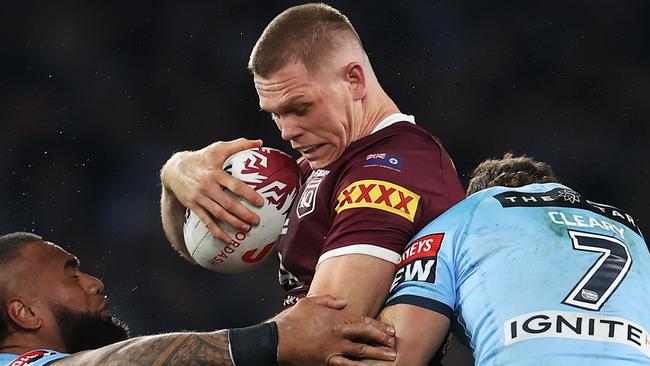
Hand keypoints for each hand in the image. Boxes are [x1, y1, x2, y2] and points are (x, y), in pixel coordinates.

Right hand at [161, 138, 263, 241]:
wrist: (174, 169)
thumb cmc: (202, 157)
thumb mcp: (218, 148)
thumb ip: (240, 144)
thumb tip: (261, 142)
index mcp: (215, 172)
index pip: (235, 185)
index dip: (248, 194)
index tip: (261, 202)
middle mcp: (207, 186)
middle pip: (228, 203)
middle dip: (244, 214)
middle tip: (257, 221)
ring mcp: (199, 198)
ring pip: (218, 214)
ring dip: (233, 223)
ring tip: (246, 229)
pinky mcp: (193, 206)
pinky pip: (206, 221)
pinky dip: (217, 232)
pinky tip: (227, 239)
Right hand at [275, 295, 396, 365]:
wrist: (278, 339)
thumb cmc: (292, 320)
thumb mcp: (309, 302)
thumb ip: (328, 301)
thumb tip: (343, 303)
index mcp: (335, 317)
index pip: (362, 320)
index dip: (378, 325)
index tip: (389, 330)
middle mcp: (338, 333)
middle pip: (366, 334)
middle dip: (382, 338)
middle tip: (393, 342)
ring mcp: (334, 349)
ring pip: (361, 352)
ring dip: (377, 354)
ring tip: (390, 357)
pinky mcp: (327, 361)